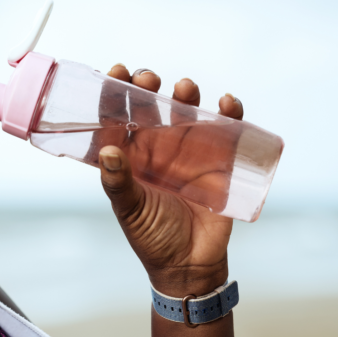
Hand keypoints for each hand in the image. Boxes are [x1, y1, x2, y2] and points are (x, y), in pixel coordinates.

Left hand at [96, 65, 244, 296]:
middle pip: (152, 106)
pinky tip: (227, 103)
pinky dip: (229, 112)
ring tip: (184, 87)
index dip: (114, 92)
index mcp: (130, 155)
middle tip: (148, 79)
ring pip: (187, 112)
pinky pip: (227, 129)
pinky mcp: (220, 160)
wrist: (190, 266)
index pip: (118, 116)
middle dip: (148, 87)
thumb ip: (118, 183)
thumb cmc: (152, 237)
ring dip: (186, 95)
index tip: (115, 71)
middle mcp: (157, 147)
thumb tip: (108, 152)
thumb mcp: (130, 210)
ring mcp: (189, 151)